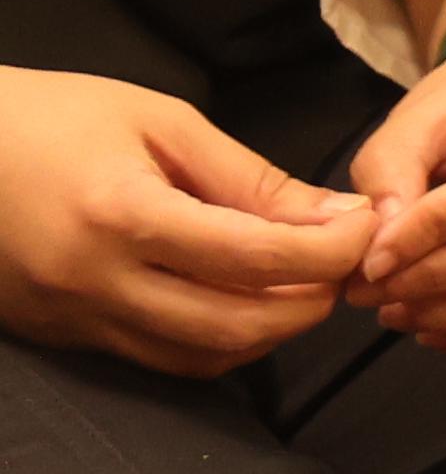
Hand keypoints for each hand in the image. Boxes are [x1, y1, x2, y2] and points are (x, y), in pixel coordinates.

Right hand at [0, 65, 367, 371]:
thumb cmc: (53, 116)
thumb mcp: (161, 122)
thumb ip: (250, 179)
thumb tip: (334, 218)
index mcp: (120, 214)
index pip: (254, 258)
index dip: (329, 252)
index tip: (365, 229)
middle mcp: (93, 280)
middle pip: (235, 325)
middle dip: (310, 302)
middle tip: (341, 262)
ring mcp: (70, 318)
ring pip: (200, 356)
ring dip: (269, 330)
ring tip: (300, 281)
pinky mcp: (59, 336)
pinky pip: (157, 357)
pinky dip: (216, 340)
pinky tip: (241, 300)